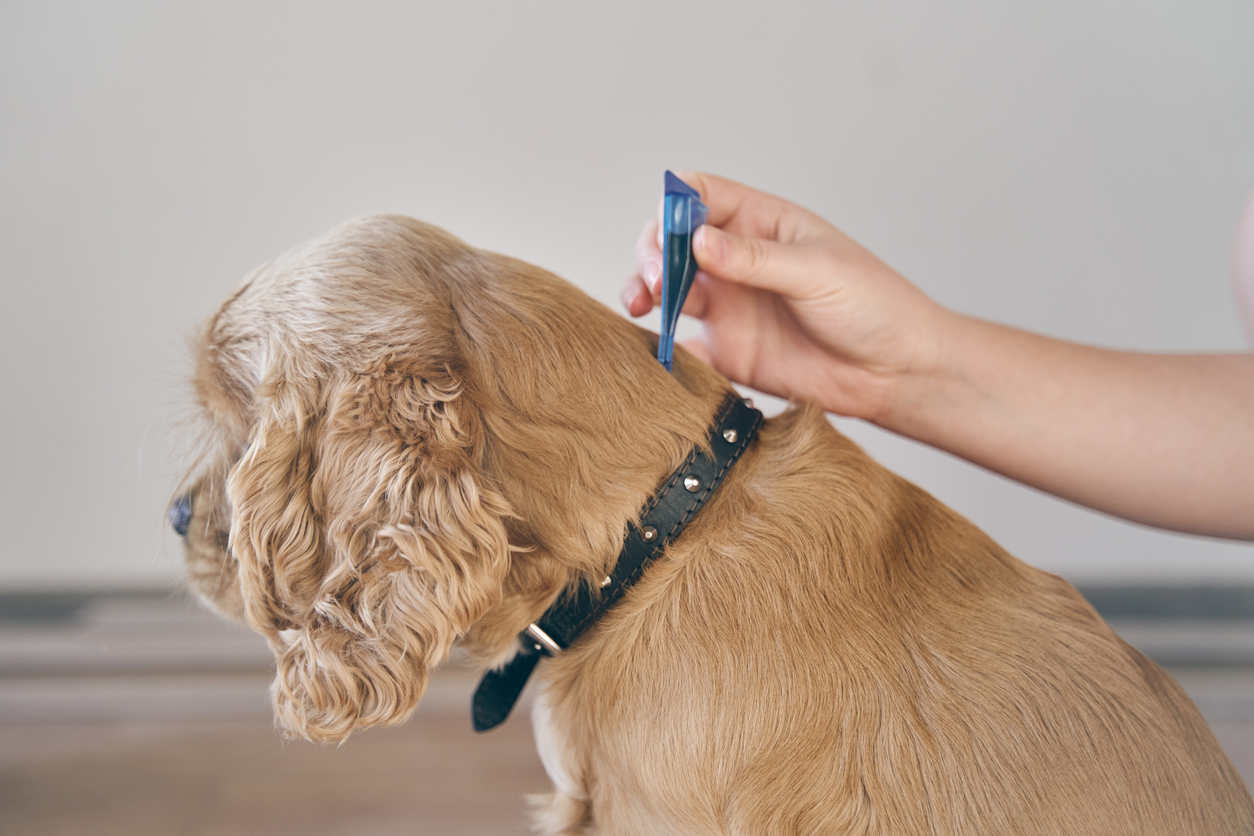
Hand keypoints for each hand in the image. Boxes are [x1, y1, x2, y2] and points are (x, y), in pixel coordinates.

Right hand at [622, 172, 948, 422]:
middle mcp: (737, 260)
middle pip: (671, 241)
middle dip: (653, 253)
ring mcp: (729, 305)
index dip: (675, 205)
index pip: (700, 194)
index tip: (672, 231)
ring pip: (667, 289)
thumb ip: (754, 258)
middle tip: (658, 279)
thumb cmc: (874, 306)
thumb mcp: (817, 271)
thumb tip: (697, 240)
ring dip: (645, 291)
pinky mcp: (727, 351)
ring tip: (642, 305)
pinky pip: (682, 346)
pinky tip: (664, 350)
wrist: (896, 372)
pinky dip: (663, 346)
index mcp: (761, 223)